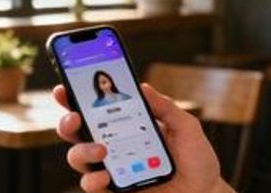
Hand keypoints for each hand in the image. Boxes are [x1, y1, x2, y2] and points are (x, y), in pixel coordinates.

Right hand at [53, 84, 231, 192]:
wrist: (206, 191)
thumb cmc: (195, 158)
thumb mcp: (186, 127)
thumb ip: (165, 107)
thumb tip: (142, 87)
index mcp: (126, 125)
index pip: (95, 109)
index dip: (74, 98)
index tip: (64, 88)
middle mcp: (113, 145)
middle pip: (77, 132)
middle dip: (67, 122)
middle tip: (76, 117)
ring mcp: (112, 168)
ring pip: (78, 158)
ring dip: (82, 151)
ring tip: (101, 149)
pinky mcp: (116, 190)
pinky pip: (93, 186)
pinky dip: (93, 180)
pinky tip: (104, 175)